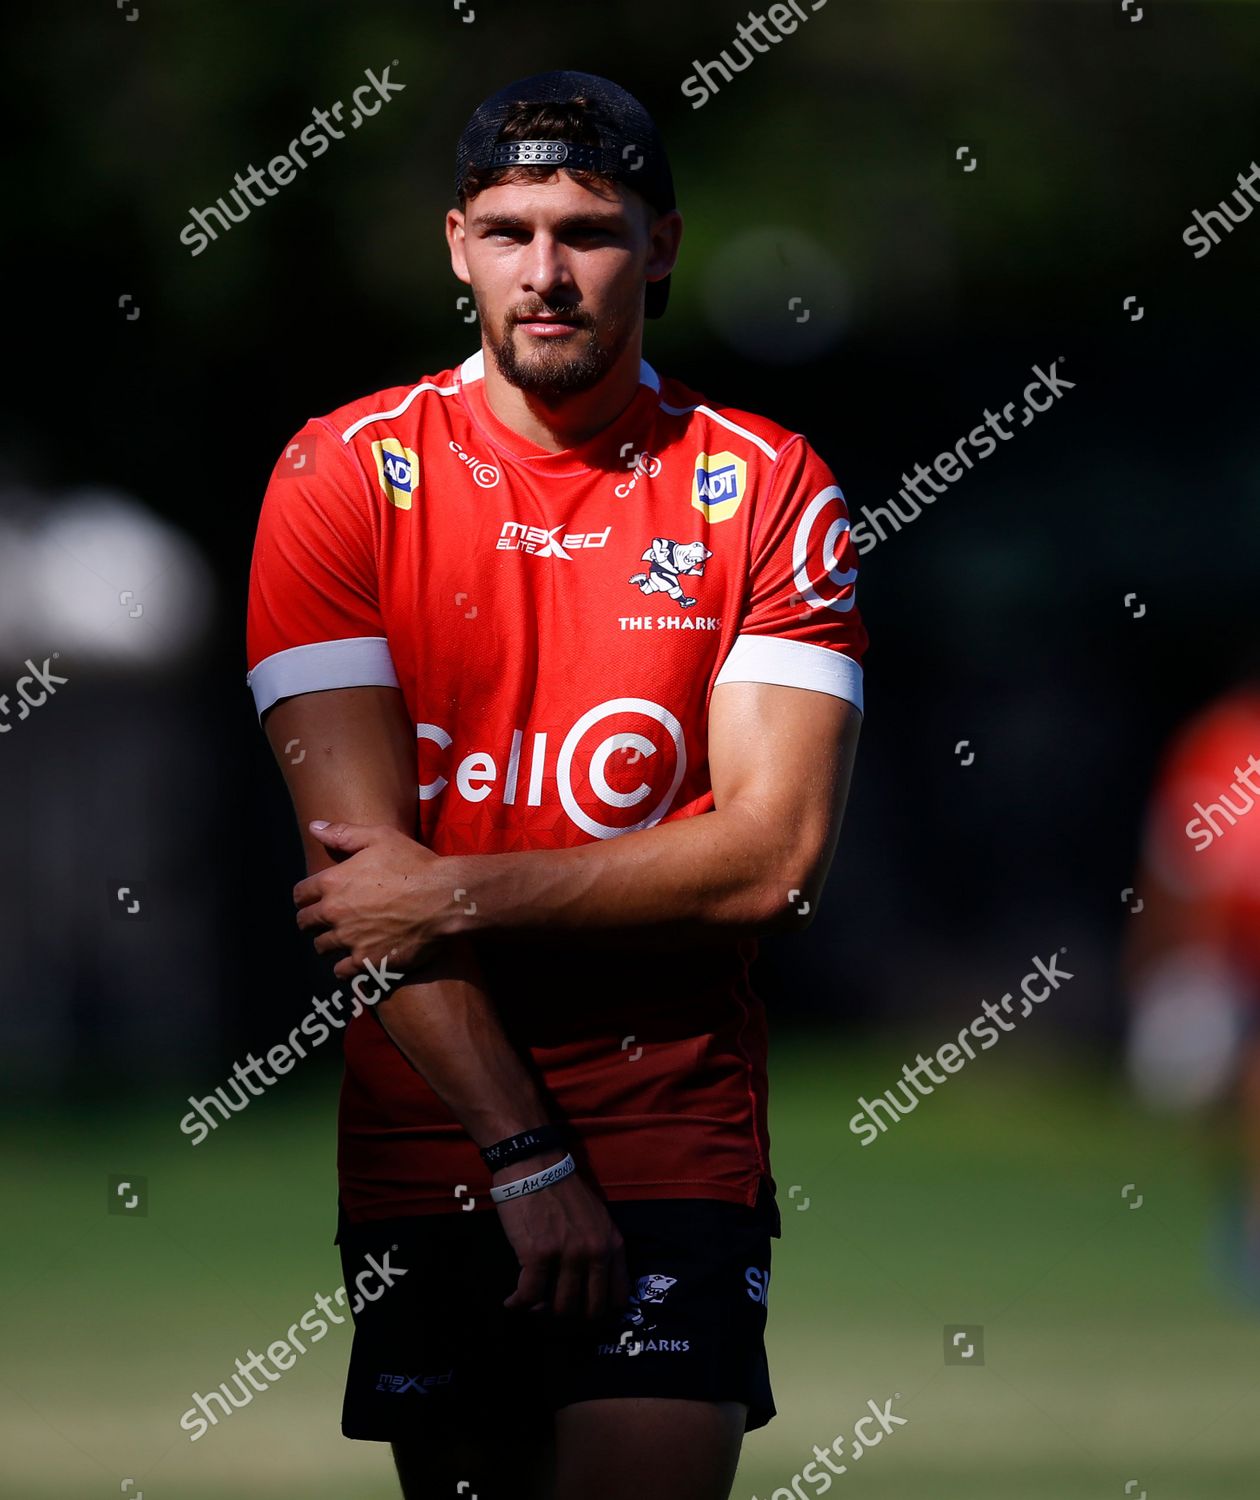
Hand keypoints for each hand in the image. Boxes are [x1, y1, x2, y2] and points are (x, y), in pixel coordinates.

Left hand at [293, 821, 451, 979]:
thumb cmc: (415, 864)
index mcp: (333, 882)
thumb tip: (313, 827)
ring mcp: (350, 939)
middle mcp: (335, 912)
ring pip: (322, 947)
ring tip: (340, 940)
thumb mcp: (380, 837)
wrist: (445, 898)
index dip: (305, 897)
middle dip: (311, 921)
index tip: (312, 900)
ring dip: (328, 943)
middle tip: (324, 921)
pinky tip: (354, 960)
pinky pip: (341, 971)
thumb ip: (343, 834)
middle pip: (305, 923)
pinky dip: (344, 967)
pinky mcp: (367, 961)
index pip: (300, 895)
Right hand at [493, 1151, 630, 1320]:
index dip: (601, 1312)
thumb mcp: (598, 1218)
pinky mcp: (538, 1255)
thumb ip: (600, 1249)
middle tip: (553, 1309)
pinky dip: (517, 1304)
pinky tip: (511, 1302)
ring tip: (532, 1303)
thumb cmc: (564, 1190)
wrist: (535, 1165)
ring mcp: (567, 1255)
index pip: (618, 1298)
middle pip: (588, 1310)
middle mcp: (594, 1253)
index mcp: (612, 1244)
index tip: (584, 1312)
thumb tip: (592, 1285)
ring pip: (558, 1308)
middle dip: (570, 1317)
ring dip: (542, 1311)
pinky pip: (528, 1296)